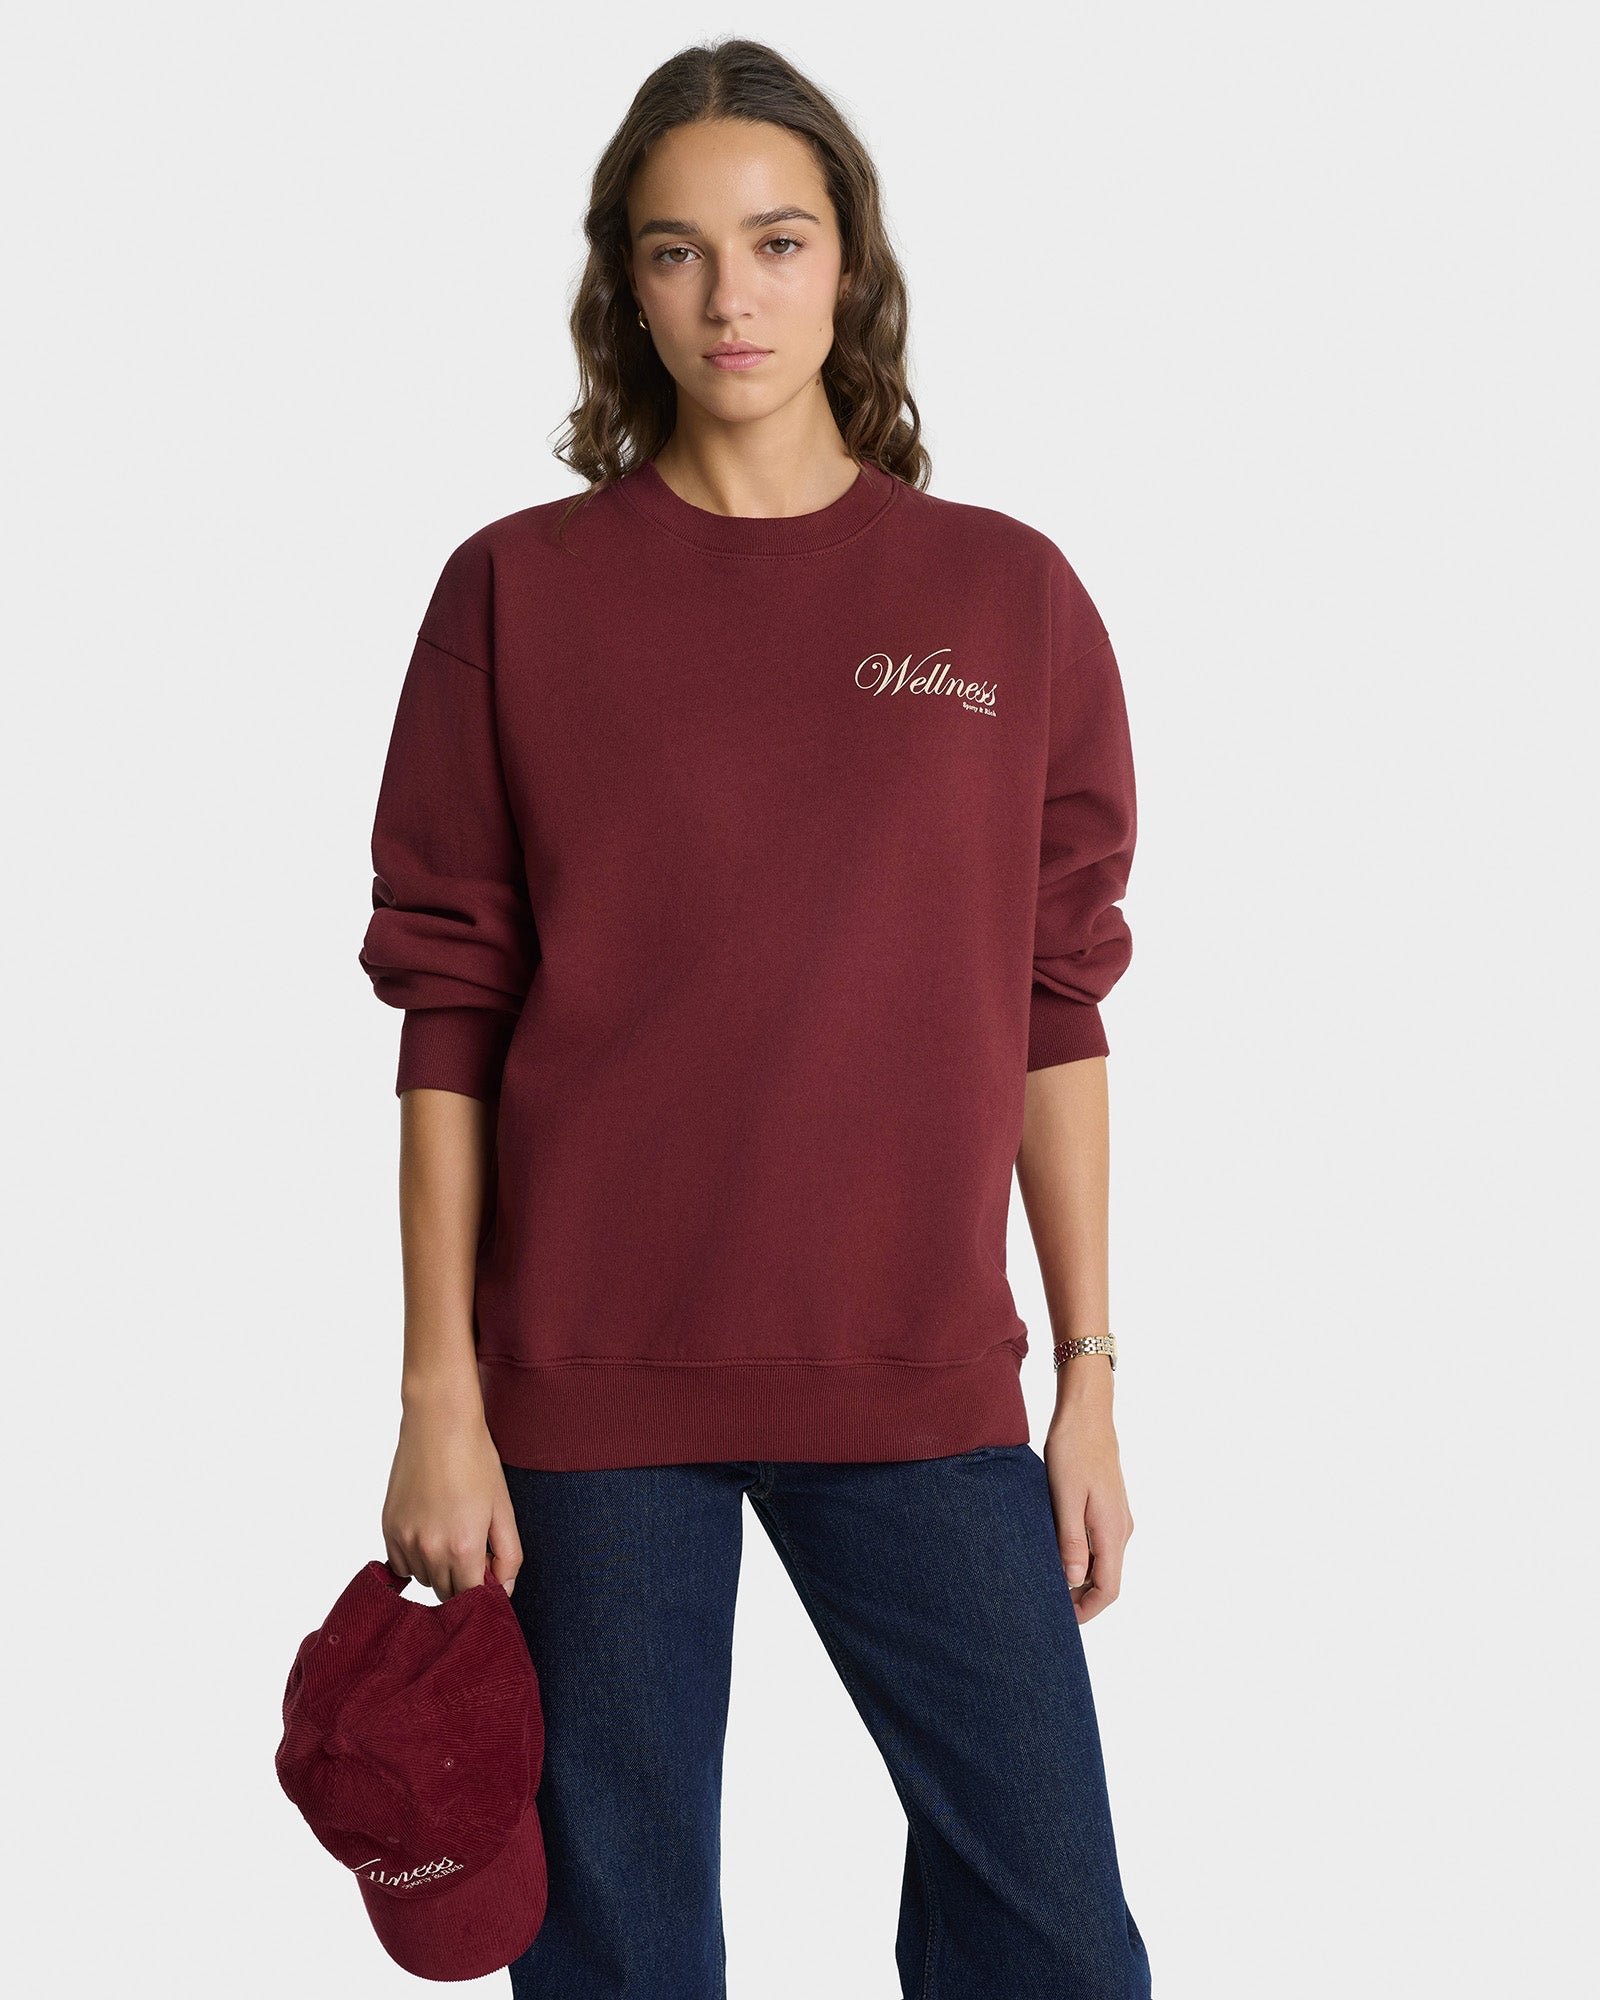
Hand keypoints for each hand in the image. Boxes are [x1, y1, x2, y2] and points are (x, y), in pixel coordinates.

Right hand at [381, 1381, 522, 1600]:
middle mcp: (429, 1550)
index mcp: (464, 1547)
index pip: (472, 1598)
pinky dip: (415, 1559)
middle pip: (446, 1593)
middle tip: (473, 1548)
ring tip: (450, 1531)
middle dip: (462, 1580)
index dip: (484, 1591)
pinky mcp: (388, 1528)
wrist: (438, 1423)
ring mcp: (404, 1540)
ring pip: (423, 1580)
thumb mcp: (503, 1507)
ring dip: (439, 1569)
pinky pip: (401, 1565)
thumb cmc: (475, 1460)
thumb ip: (508, 1554)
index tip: (489, 1573)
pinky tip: (429, 1532)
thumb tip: (504, 1589)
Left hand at [1043, 1381, 1133, 1622]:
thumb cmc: (1073, 1450)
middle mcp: (1121, 1529)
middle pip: (1106, 1580)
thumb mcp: (1065, 1496)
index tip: (1059, 1620)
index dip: (1086, 1611)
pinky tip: (1054, 1550)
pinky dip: (1079, 1556)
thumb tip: (1074, 1580)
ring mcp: (1117, 1518)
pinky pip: (1098, 1544)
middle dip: (1079, 1598)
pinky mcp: (1108, 1507)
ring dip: (1078, 1577)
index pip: (1108, 1589)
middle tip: (1045, 1603)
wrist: (1087, 1413)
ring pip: (1101, 1562)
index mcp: (1112, 1531)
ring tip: (1044, 1578)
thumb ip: (1071, 1540)